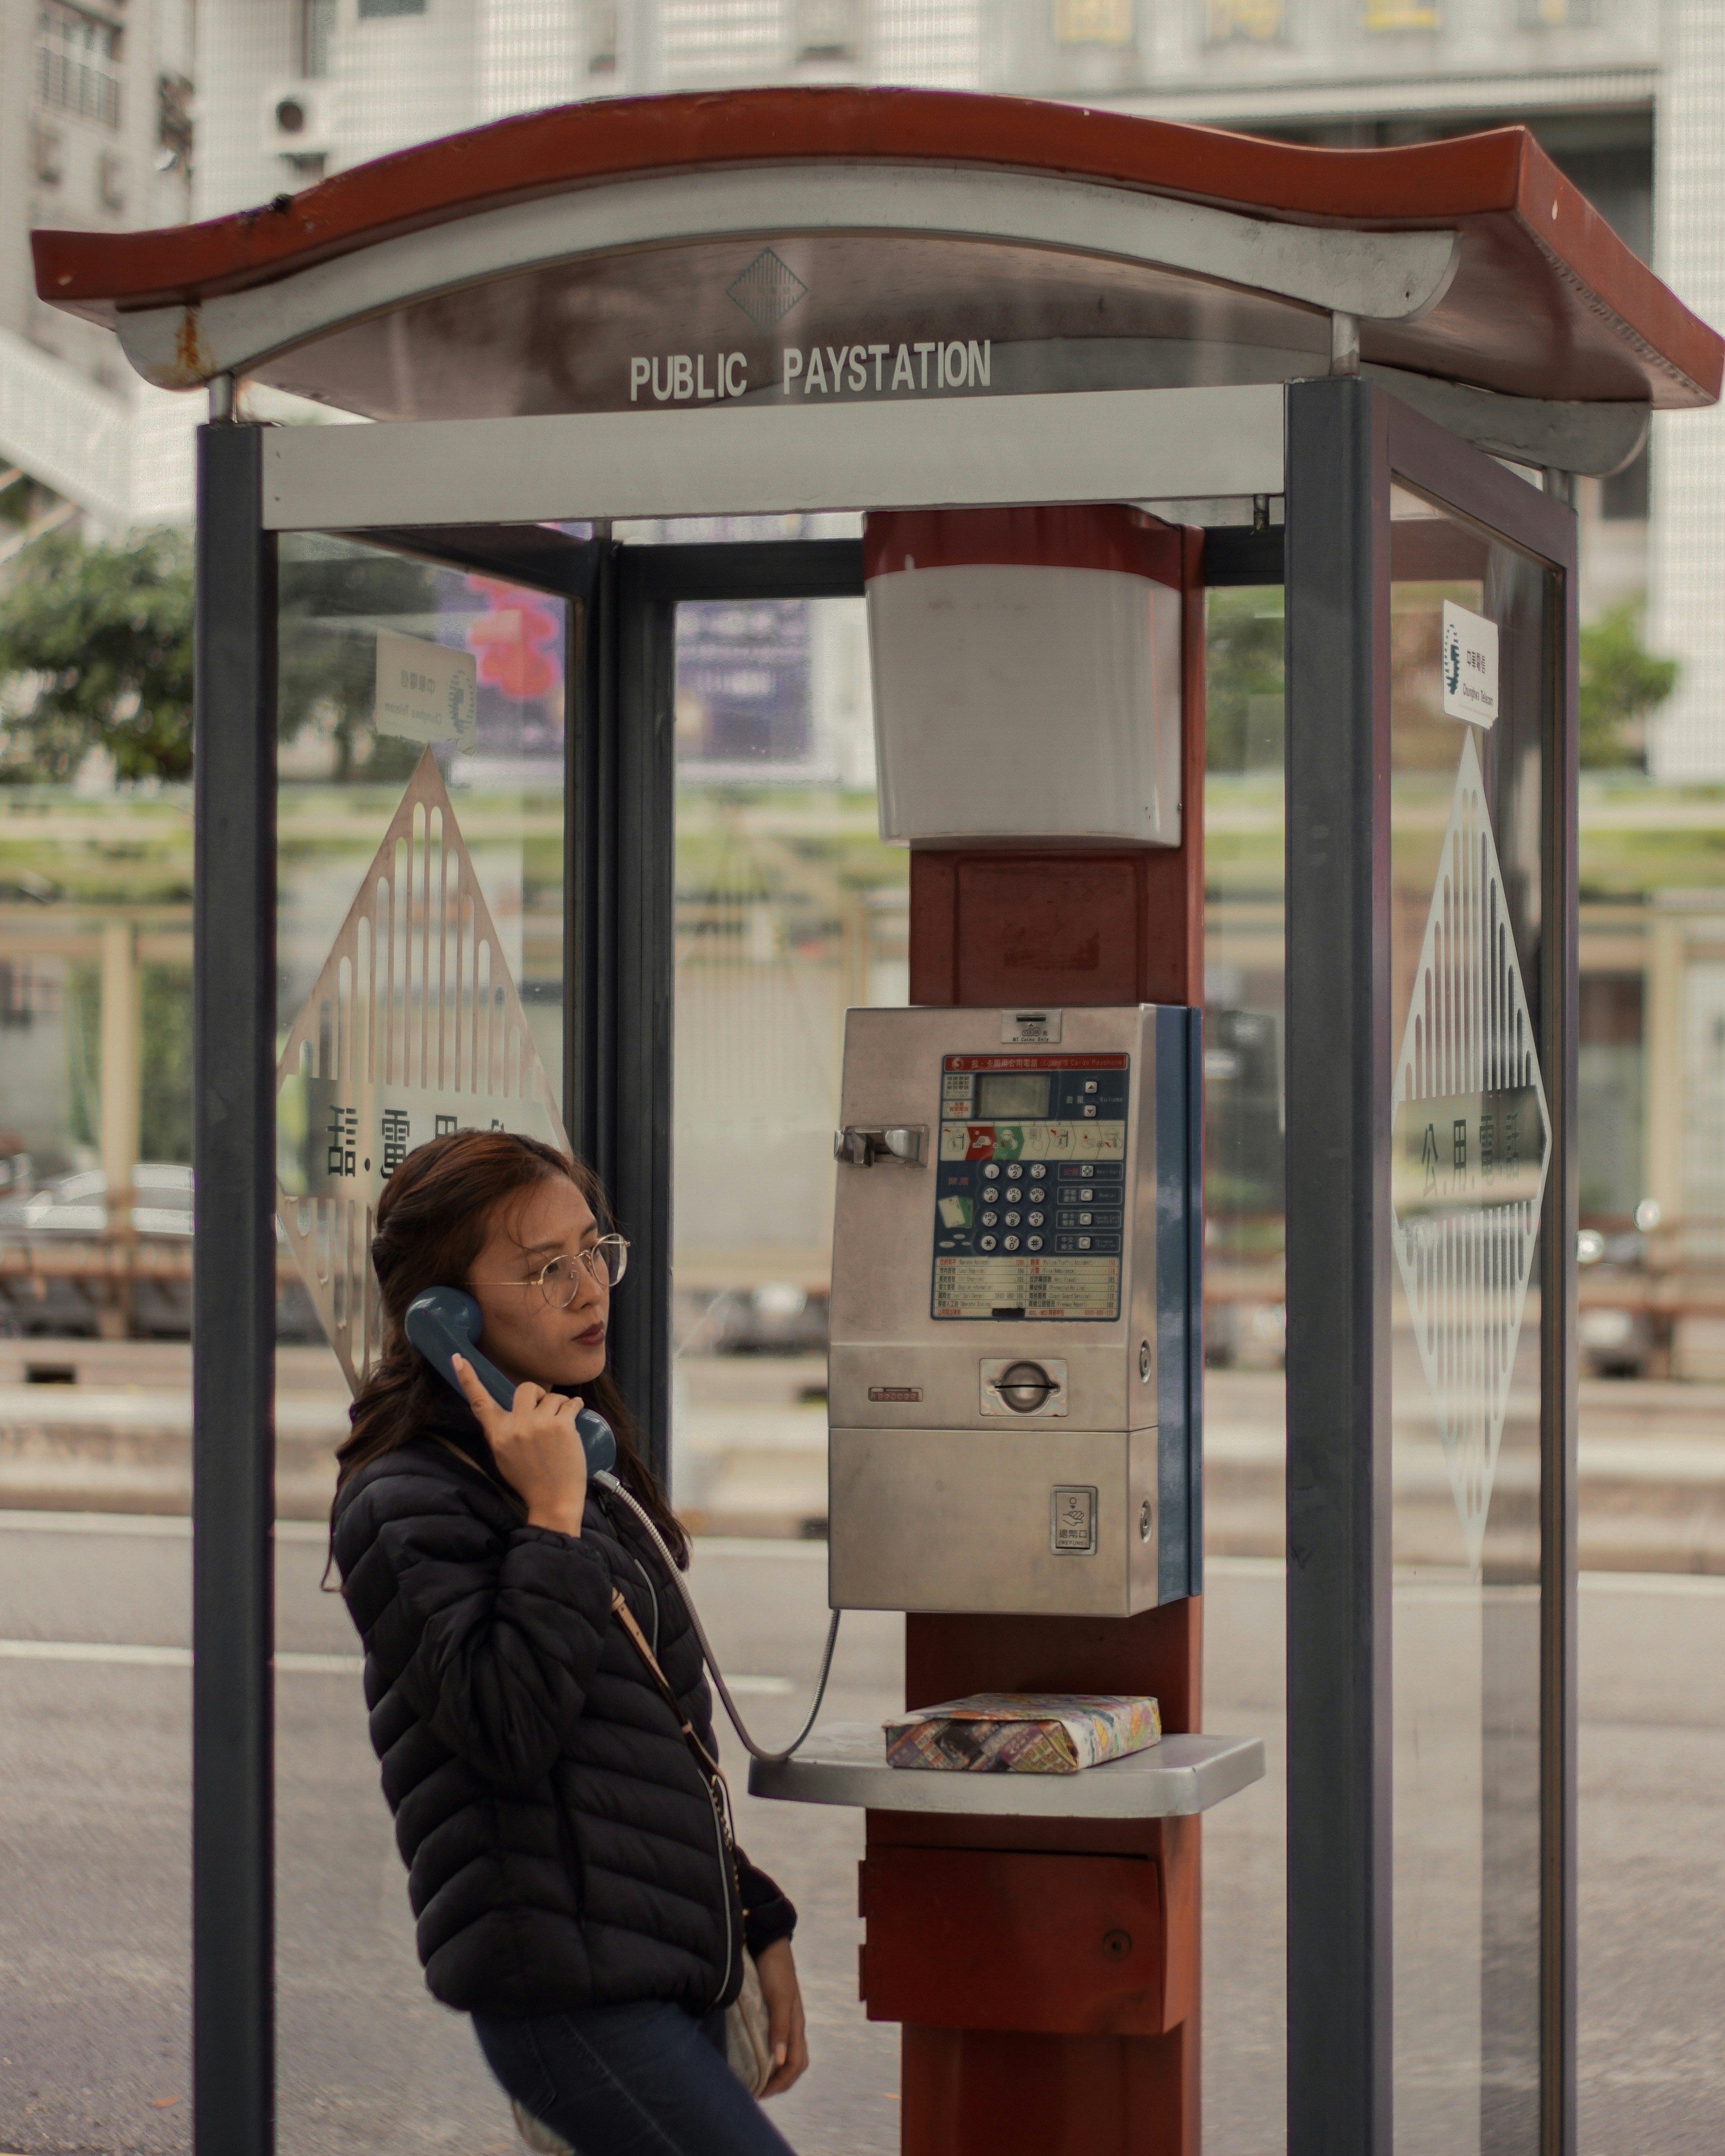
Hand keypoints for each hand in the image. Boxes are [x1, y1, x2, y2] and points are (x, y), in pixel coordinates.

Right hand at [451, 1354, 587, 1536]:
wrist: (553, 1502)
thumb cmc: (530, 1481)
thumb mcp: (504, 1457)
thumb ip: (503, 1432)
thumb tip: (510, 1412)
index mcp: (497, 1435)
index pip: (479, 1402)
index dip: (468, 1378)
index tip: (457, 1358)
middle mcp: (514, 1427)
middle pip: (525, 1388)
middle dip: (537, 1394)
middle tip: (545, 1411)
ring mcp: (538, 1425)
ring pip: (551, 1396)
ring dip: (559, 1405)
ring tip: (561, 1425)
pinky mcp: (561, 1425)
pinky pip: (570, 1402)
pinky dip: (575, 1406)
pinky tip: (576, 1415)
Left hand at [753, 1938, 807, 2097]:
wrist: (769, 1943)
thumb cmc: (775, 1970)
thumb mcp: (779, 1998)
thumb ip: (780, 2027)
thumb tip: (780, 2060)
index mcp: (796, 2025)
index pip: (796, 2064)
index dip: (782, 2082)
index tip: (761, 2093)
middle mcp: (792, 2025)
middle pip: (794, 2063)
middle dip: (779, 2082)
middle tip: (756, 2092)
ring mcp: (783, 2018)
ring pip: (785, 2053)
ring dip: (774, 2070)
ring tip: (754, 2079)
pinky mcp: (773, 2010)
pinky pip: (775, 2041)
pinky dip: (767, 2054)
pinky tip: (753, 2054)